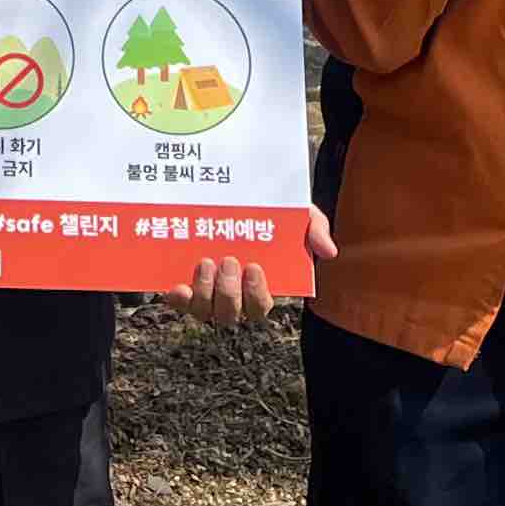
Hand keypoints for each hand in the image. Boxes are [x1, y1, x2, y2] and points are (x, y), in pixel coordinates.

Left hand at [167, 208, 333, 327]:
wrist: (235, 191)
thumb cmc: (274, 212)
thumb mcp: (300, 215)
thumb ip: (315, 230)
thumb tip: (329, 251)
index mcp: (261, 287)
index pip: (260, 307)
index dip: (257, 295)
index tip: (254, 268)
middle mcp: (233, 296)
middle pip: (230, 314)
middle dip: (229, 293)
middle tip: (228, 261)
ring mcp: (207, 291)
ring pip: (204, 311)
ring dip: (204, 292)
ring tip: (205, 263)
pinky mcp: (184, 283)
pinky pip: (180, 302)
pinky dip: (177, 299)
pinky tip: (175, 286)